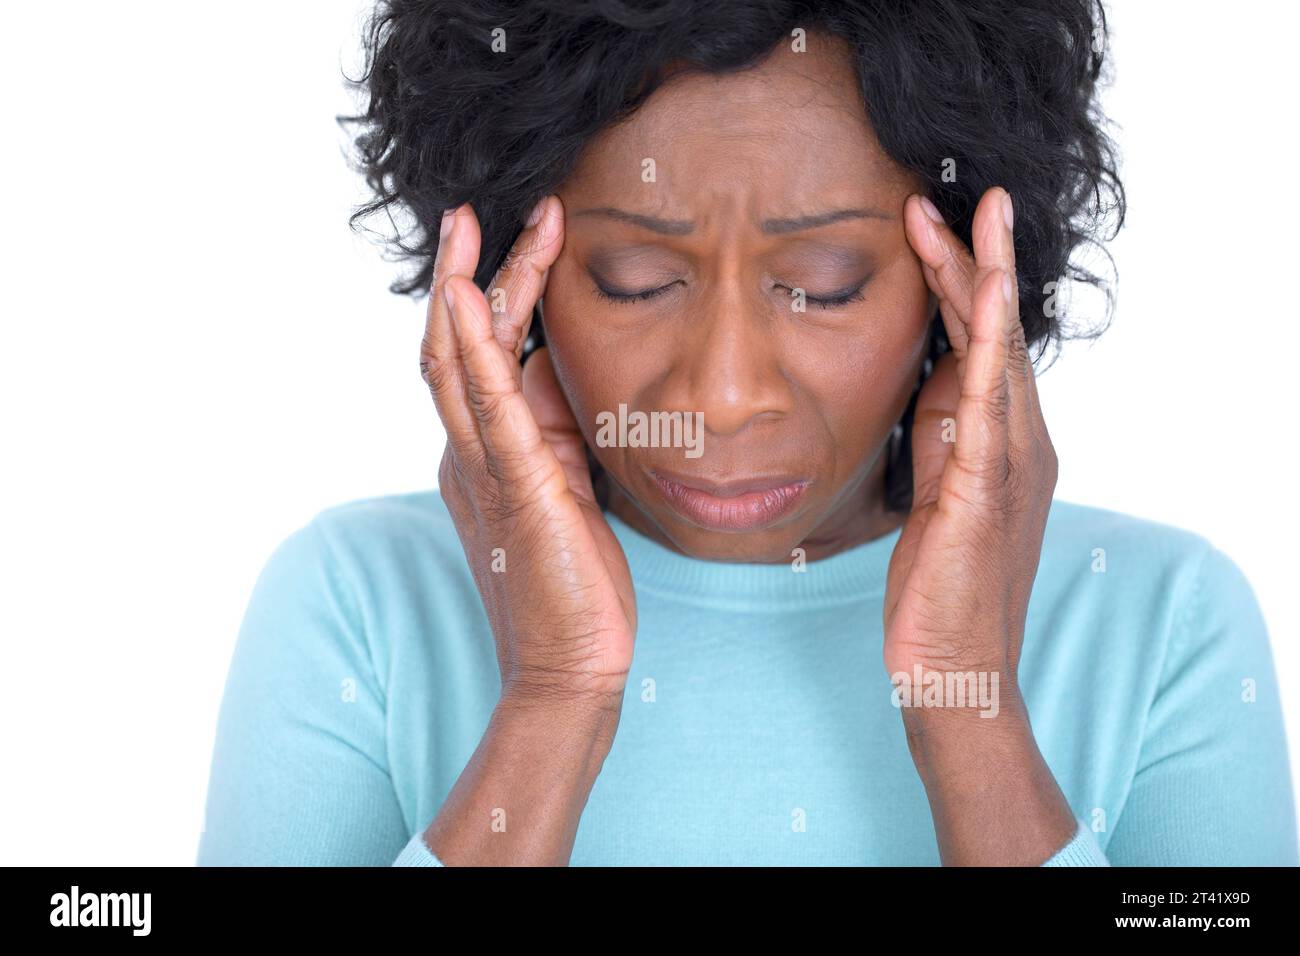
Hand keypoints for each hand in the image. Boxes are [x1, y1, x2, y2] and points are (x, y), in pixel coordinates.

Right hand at [422, 196, 636, 717]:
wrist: (571, 664)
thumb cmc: (572, 579)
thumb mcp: (567, 485)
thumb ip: (553, 427)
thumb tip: (553, 365)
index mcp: (484, 452)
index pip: (480, 356)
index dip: (493, 293)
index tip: (524, 236)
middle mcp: (470, 454)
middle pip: (456, 346)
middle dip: (467, 273)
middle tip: (474, 210)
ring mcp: (483, 469)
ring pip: (457, 363)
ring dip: (463, 289)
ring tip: (469, 227)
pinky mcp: (513, 487)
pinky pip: (486, 406)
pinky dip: (472, 349)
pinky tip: (467, 298)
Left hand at [886, 186, 1056, 690]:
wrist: (955, 672)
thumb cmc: (940, 591)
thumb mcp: (935, 496)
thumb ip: (940, 439)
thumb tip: (928, 384)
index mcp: (1000, 444)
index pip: (978, 346)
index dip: (960, 285)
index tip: (934, 227)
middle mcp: (1018, 444)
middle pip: (993, 335)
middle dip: (974, 263)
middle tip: (956, 197)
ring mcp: (1008, 465)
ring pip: (1000, 354)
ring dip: (985, 282)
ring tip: (974, 217)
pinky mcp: (985, 490)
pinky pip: (988, 404)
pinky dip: (990, 345)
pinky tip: (983, 298)